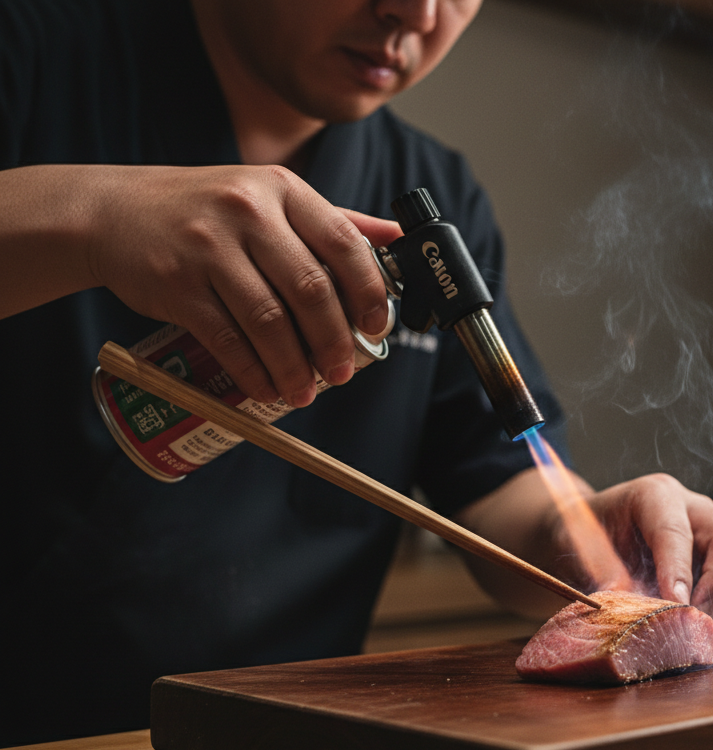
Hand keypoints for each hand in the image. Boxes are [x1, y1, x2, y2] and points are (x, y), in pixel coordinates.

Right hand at [87, 165, 401, 405]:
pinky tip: (266, 389)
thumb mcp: (269, 198)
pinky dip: (252, 371)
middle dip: (334, 341)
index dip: (368, 291)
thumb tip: (398, 242)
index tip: (377, 327)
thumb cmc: (203, 210)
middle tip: (342, 372)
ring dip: (293, 366)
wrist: (110, 211)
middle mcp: (247, 211)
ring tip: (305, 391)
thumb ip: (332, 220)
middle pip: (310, 288)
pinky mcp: (175, 283)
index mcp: (282, 191)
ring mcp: (208, 246)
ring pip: (268, 320)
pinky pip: (226, 338)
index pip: (343, 242)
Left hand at [585, 473, 712, 626]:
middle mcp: (695, 508)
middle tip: (695, 622)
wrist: (594, 536)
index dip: (678, 569)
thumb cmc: (586, 536)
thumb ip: (599, 567)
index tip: (676, 605)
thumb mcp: (576, 544)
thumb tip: (623, 597)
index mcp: (654, 495)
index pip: (674, 530)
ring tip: (705, 627)